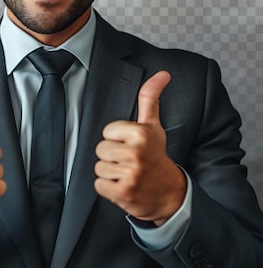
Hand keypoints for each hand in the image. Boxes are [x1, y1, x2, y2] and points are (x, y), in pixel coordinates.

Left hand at [94, 71, 185, 225]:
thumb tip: (162, 73)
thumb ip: (150, 98)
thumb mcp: (153, 126)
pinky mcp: (122, 193)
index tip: (132, 145)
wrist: (169, 194)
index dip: (117, 138)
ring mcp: (129, 174)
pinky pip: (99, 185)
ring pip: (99, 167)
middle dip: (112, 156)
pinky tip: (124, 186)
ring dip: (110, 173)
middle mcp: (136, 153)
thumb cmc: (156, 156)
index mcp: (141, 134)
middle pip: (101, 149)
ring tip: (127, 173)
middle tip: (130, 161)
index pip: (107, 131)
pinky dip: (109, 188)